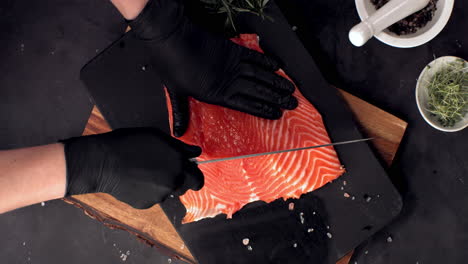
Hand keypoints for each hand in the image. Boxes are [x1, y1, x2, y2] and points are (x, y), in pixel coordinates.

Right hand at [61, 128, 202, 208]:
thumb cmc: (129, 143)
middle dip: (180, 181)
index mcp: (179, 164)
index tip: (189, 172)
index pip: (198, 179)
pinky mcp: (146, 204)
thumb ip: (180, 147)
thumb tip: (196, 152)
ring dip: (163, 185)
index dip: (194, 175)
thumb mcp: (158, 137)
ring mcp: (160, 195)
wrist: (103, 162)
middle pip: (185, 187)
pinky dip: (147, 192)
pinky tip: (135, 180)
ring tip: (145, 172)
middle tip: (165, 171)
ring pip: (168, 192)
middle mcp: (173, 182)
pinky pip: (152, 198)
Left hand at [129, 0, 297, 136]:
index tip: (278, 114)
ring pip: (260, 75)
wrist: (171, 37)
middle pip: (258, 91)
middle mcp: (229, 80)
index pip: (246, 105)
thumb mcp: (175, 92)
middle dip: (277, 98)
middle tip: (293, 103)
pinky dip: (266, 61)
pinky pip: (254, 57)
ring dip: (276, 82)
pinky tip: (276, 66)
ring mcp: (232, 64)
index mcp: (217, 94)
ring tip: (290, 88)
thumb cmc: (170, 64)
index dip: (263, 109)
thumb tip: (178, 133)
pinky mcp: (232, 49)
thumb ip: (182, 112)